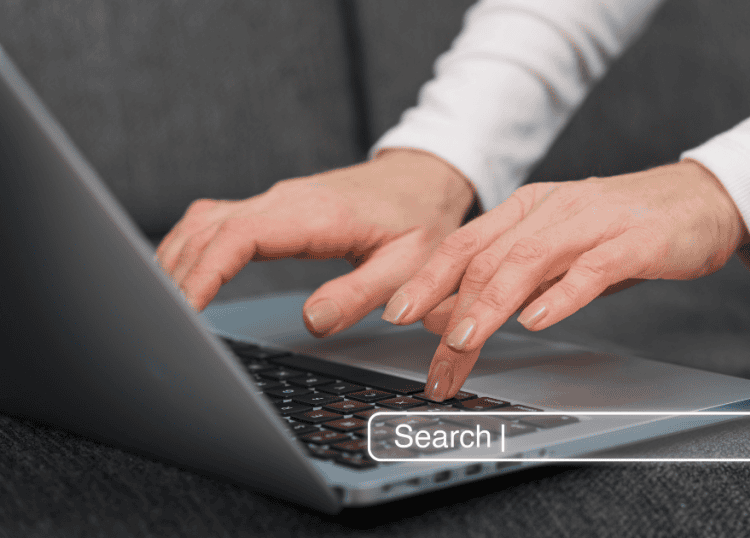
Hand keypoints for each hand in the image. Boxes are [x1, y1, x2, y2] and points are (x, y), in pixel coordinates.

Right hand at [155, 149, 476, 336]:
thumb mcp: (407, 264)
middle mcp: (285, 201)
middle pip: (208, 231)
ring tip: (161, 308)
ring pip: (204, 224)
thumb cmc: (420, 220)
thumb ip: (360, 294)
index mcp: (316, 215)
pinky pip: (216, 222)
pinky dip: (191, 248)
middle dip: (178, 276)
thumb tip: (311, 322)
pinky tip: (182, 276)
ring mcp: (275, 201)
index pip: (238, 237)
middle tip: (162, 326)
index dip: (204, 273)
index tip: (183, 309)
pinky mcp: (272, 207)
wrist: (425, 178)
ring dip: (178, 260)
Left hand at [381, 159, 749, 400]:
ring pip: (528, 261)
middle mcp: (553, 210)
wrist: (701, 199)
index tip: (397, 314)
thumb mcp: (562, 249)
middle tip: (435, 360)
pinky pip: (590, 268)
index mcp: (529, 209)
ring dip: (492, 303)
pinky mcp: (634, 241)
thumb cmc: (626, 228)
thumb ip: (518, 276)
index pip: (465, 244)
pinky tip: (537, 320)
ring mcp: (594, 222)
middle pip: (488, 259)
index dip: (427, 278)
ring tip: (467, 340)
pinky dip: (560, 296)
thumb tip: (460, 315)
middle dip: (451, 311)